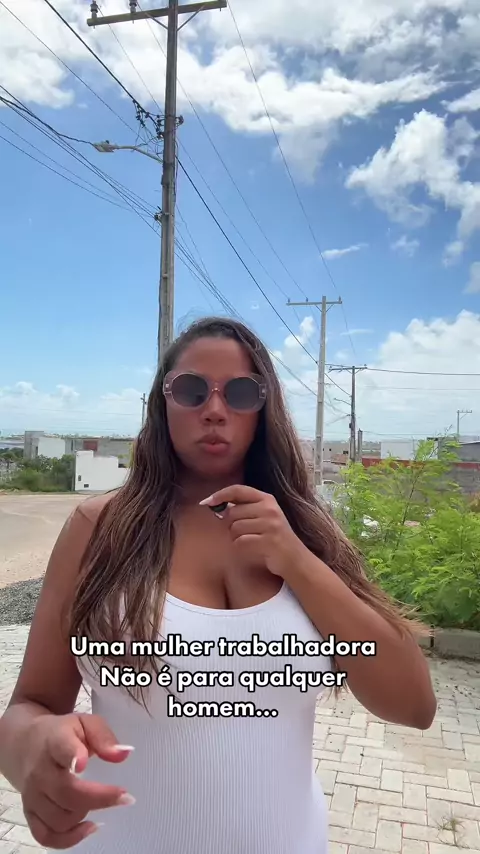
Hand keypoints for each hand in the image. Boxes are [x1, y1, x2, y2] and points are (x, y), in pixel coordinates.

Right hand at [21, 713, 133, 848]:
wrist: (25, 744)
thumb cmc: (62, 733)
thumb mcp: (85, 722)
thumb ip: (103, 736)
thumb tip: (123, 754)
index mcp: (54, 741)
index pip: (61, 748)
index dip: (72, 756)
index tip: (83, 764)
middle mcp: (39, 771)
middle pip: (66, 792)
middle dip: (100, 798)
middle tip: (125, 797)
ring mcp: (32, 795)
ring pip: (59, 818)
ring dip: (85, 815)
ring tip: (102, 802)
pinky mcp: (29, 813)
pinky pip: (46, 836)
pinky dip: (68, 839)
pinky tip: (88, 827)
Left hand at [200, 485, 305, 576]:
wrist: (295, 559)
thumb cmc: (274, 538)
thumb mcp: (264, 516)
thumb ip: (244, 508)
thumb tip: (217, 505)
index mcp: (267, 499)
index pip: (238, 490)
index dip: (220, 494)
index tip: (206, 502)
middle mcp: (269, 509)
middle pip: (232, 512)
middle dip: (230, 525)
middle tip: (241, 533)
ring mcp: (270, 524)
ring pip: (234, 528)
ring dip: (236, 538)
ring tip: (250, 541)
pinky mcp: (269, 541)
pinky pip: (240, 542)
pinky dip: (241, 547)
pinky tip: (252, 549)